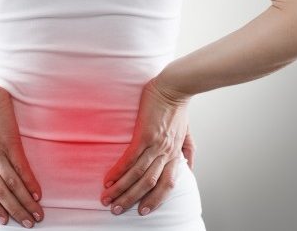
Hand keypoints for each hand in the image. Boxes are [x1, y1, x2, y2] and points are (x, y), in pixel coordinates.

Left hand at [0, 85, 43, 226]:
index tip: (5, 221)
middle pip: (0, 194)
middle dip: (15, 211)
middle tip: (29, 223)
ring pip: (11, 185)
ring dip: (25, 202)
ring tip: (37, 214)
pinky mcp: (10, 143)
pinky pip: (21, 168)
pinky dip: (29, 183)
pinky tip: (37, 193)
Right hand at [99, 76, 191, 215]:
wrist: (175, 86)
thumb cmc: (178, 106)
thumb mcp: (187, 132)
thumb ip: (188, 150)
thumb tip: (189, 167)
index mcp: (175, 154)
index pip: (168, 184)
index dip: (156, 199)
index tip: (143, 211)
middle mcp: (166, 153)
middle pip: (149, 184)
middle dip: (131, 200)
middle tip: (116, 210)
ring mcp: (156, 145)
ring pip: (138, 175)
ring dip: (121, 190)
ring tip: (107, 199)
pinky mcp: (144, 134)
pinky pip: (130, 158)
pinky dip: (118, 171)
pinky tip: (108, 179)